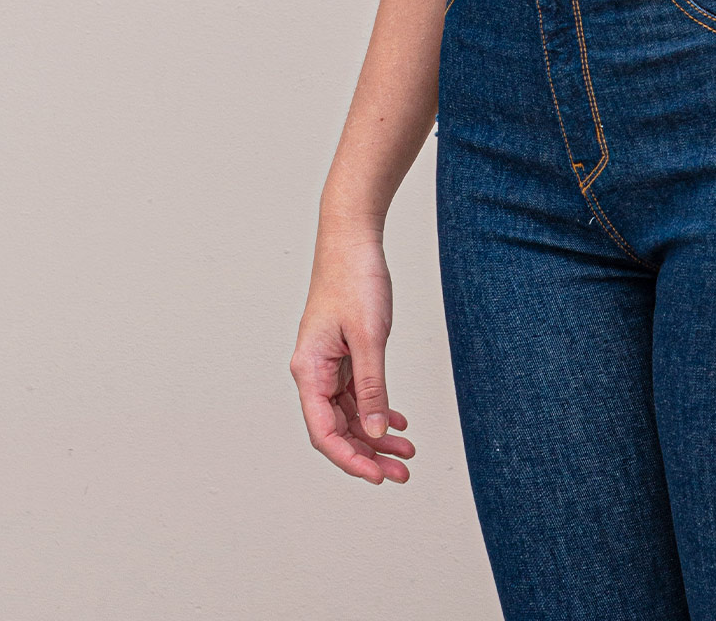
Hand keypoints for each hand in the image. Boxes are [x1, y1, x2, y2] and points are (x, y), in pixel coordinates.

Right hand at [290, 223, 416, 482]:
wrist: (353, 239)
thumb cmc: (355, 279)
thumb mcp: (370, 337)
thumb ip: (371, 386)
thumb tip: (372, 431)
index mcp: (309, 370)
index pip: (324, 432)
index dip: (351, 459)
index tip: (379, 476)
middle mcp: (313, 372)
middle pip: (337, 429)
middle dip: (368, 454)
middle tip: (401, 472)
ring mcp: (327, 363)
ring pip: (349, 413)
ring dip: (375, 434)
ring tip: (406, 451)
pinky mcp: (342, 352)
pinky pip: (356, 392)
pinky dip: (376, 408)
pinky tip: (396, 421)